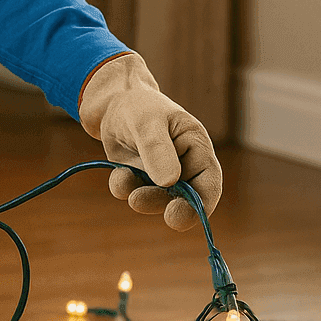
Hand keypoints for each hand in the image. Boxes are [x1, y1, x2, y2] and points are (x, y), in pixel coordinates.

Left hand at [78, 53, 222, 229]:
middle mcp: (183, 166)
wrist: (111, 102)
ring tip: (123, 180)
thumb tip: (170, 182)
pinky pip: (133, 192)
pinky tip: (117, 172)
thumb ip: (158, 150)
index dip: (201, 206)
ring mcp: (161, 175)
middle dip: (167, 206)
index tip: (180, 218)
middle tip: (144, 205)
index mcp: (197, 148)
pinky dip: (124, 187)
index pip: (209, 184)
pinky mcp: (140, 178)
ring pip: (158, 200)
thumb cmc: (139, 106)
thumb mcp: (148, 123)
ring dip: (142, 198)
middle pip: (185, 199)